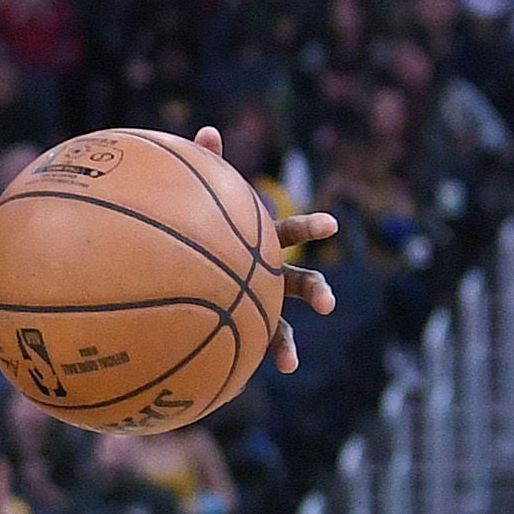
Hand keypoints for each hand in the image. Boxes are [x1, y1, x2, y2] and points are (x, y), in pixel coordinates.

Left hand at [189, 125, 338, 373]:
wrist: (181, 270)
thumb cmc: (194, 230)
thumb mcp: (199, 201)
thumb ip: (204, 168)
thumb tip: (207, 131)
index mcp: (262, 243)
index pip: (292, 231)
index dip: (312, 227)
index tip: (331, 225)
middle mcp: (268, 276)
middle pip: (301, 282)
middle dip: (317, 291)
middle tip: (327, 302)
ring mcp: (257, 306)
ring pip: (281, 327)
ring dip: (287, 344)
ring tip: (289, 362)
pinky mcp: (238, 330)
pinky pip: (242, 349)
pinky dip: (241, 364)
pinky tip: (237, 381)